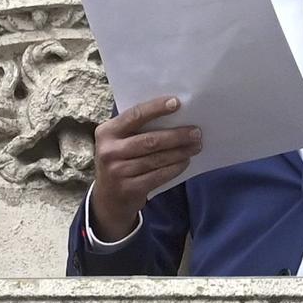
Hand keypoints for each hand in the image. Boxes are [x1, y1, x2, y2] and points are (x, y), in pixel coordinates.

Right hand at [89, 96, 201, 241]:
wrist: (108, 199)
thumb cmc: (119, 161)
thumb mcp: (118, 142)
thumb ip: (135, 129)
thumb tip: (172, 115)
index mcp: (106, 132)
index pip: (134, 115)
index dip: (156, 108)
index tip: (177, 103)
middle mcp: (109, 151)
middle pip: (150, 140)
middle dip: (176, 135)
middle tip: (196, 132)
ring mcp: (118, 171)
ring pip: (157, 159)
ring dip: (180, 152)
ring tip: (195, 146)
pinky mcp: (129, 189)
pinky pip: (158, 176)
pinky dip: (175, 168)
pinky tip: (185, 162)